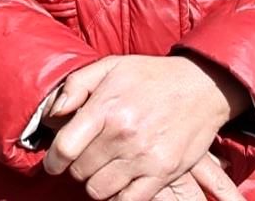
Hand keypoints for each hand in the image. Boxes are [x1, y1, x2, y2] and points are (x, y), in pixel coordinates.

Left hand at [43, 55, 249, 200]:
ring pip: (99, 190)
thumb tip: (52, 114)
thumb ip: (75, 85)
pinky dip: (119, 195)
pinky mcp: (163, 173)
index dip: (53, 160)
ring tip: (105, 168)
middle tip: (88, 157)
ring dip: (97, 182)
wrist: (202, 86)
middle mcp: (124, 135)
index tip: (55, 162)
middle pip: (80, 171)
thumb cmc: (151, 76)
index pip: (65, 148)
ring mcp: (145, 157)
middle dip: (78, 167)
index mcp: (107, 108)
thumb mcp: (111, 66)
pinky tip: (121, 180)